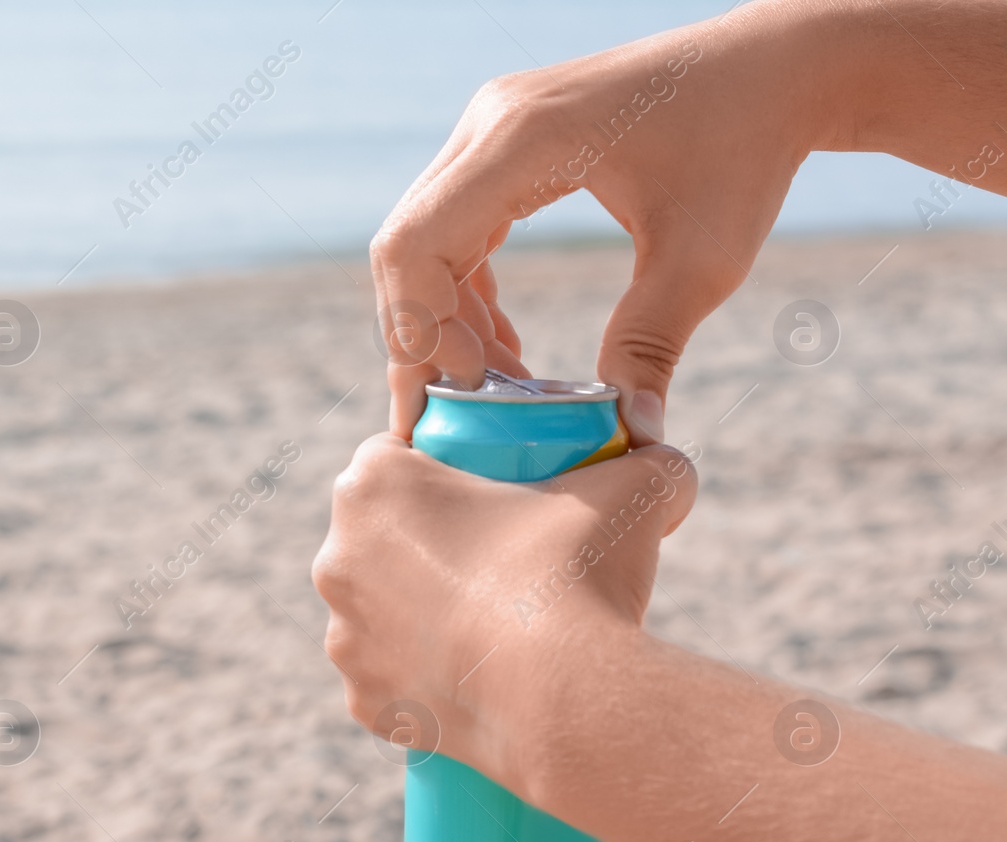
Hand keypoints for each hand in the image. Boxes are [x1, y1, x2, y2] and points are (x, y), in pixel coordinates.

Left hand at [311, 434, 695, 805]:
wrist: (563, 701)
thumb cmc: (579, 577)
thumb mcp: (635, 488)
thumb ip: (652, 460)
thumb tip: (664, 462)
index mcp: (372, 486)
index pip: (395, 456)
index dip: (442, 469)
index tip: (488, 493)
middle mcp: (337, 558)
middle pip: (380, 535)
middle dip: (426, 541)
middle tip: (497, 559)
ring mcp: (344, 637)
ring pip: (379, 609)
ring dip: (416, 610)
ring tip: (487, 621)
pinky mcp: (363, 702)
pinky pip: (388, 679)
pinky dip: (419, 676)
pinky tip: (467, 674)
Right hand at [371, 3, 847, 442]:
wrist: (772, 71)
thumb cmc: (745, 149)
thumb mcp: (704, 258)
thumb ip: (652, 344)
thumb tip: (630, 432)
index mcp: (521, 139)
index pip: (415, 244)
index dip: (420, 330)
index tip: (466, 394)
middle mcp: (488, 124)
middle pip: (406, 247)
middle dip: (422, 340)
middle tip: (452, 418)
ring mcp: (491, 129)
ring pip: (424, 242)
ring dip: (445, 322)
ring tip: (492, 391)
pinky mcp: (506, 144)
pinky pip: (455, 228)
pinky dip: (467, 293)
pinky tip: (504, 346)